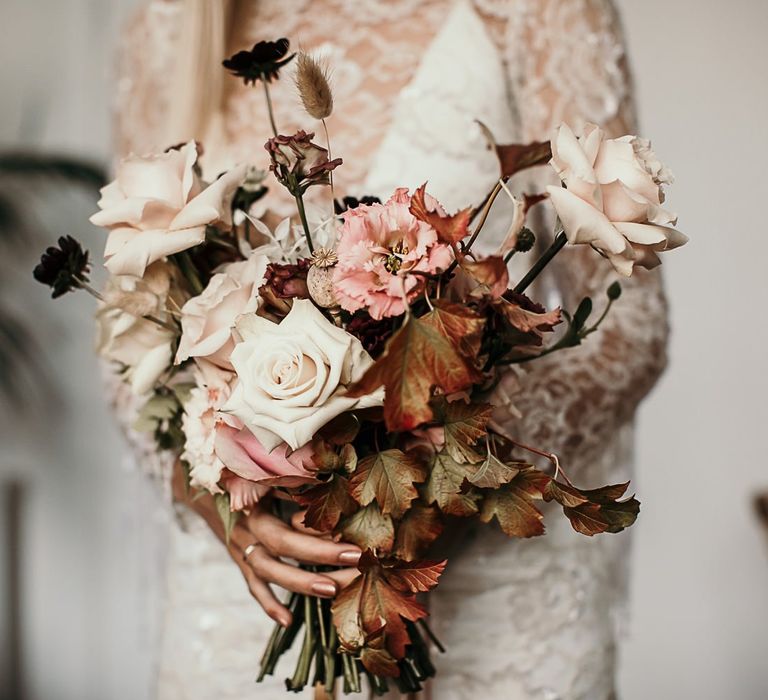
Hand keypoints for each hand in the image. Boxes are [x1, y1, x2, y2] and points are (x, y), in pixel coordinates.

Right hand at [172, 462, 359, 626]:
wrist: (207, 488)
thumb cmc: (246, 476)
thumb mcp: (264, 473)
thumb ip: (289, 479)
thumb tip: (328, 480)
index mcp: (255, 501)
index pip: (287, 516)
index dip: (319, 528)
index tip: (351, 532)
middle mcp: (246, 527)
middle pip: (283, 545)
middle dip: (321, 554)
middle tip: (356, 559)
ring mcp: (241, 548)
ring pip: (269, 571)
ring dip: (301, 582)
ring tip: (332, 590)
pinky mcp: (240, 563)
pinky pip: (253, 587)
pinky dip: (269, 604)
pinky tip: (288, 621)